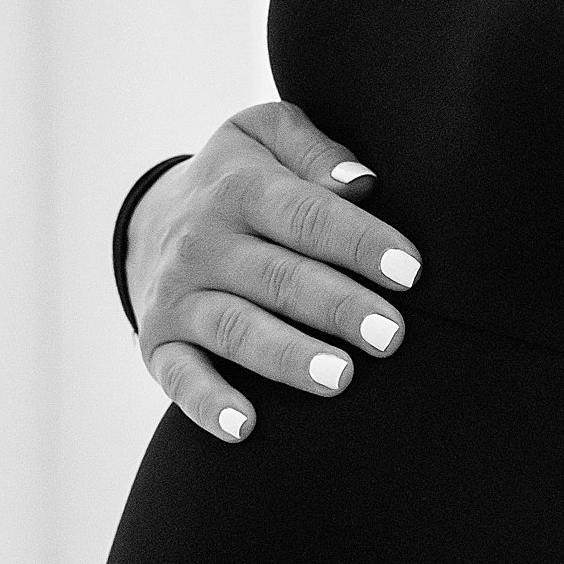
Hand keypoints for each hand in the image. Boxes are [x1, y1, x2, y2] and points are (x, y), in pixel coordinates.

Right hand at [126, 102, 422, 444]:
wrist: (153, 223)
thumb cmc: (242, 180)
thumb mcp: (265, 135)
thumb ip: (313, 148)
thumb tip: (362, 183)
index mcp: (240, 188)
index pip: (306, 214)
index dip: (358, 242)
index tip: (410, 272)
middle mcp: (204, 242)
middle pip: (277, 276)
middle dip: (336, 306)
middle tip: (392, 335)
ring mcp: (178, 296)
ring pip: (235, 328)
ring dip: (287, 356)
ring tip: (341, 378)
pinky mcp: (159, 344)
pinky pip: (181, 378)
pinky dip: (209, 405)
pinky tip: (247, 428)